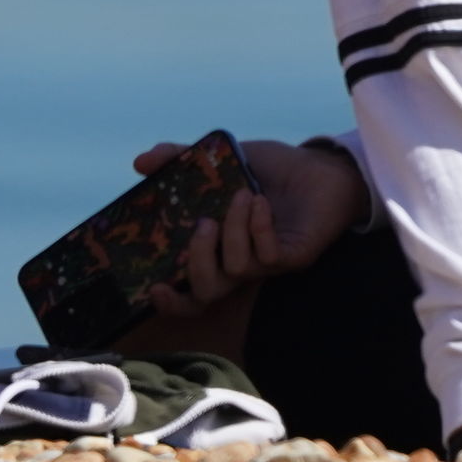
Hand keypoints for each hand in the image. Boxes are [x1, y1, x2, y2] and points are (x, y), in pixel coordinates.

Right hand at [133, 137, 369, 315]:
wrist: (322, 167)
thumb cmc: (272, 169)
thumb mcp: (222, 161)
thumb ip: (182, 160)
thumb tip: (140, 161)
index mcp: (218, 249)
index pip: (190, 291)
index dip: (171, 301)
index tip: (153, 288)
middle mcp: (240, 263)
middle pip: (208, 293)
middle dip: (198, 261)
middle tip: (203, 225)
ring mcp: (267, 264)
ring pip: (237, 269)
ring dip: (234, 231)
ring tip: (243, 195)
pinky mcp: (293, 257)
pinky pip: (268, 257)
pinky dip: (259, 228)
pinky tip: (261, 203)